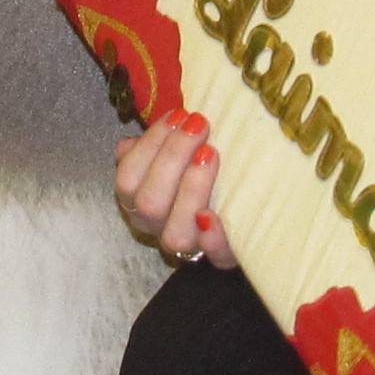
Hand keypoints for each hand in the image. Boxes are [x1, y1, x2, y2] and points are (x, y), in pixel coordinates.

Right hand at [112, 112, 234, 269]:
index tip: (177, 116)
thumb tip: (127, 144)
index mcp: (140, 203)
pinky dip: (212, 237)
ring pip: (175, 233)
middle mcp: (158, 228)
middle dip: (172, 158)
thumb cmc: (203, 174)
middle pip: (149, 203)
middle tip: (199, 125)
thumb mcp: (174, 159)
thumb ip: (151, 150)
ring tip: (210, 153)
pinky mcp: (223, 258)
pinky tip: (213, 214)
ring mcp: (189, 248)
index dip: (148, 147)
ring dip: (190, 189)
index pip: (128, 180)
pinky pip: (215, 256)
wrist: (248, 214)